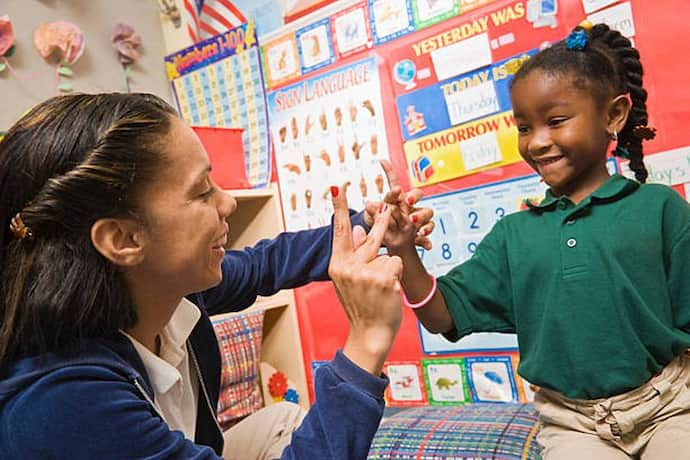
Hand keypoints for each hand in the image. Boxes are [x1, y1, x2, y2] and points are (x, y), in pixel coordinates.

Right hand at [328, 184, 402, 375]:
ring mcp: (366, 272)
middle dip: (383, 218)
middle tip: (389, 201)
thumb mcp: (350, 280)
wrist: (369, 334)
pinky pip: (396, 264)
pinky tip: (388, 292)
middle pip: (371, 235)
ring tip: (381, 286)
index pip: (340, 231)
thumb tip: (359, 227)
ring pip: (387, 253)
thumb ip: (354, 254)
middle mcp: (349, 267)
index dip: (340, 208)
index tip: (337, 187)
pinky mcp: (384, 278)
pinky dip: (396, 276)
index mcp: (338, 265)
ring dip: (389, 266)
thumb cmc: (361, 305)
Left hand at [364, 160, 434, 250]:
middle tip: (407, 200)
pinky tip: (424, 240)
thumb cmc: (385, 228)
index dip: (389, 172)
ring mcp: (417, 217)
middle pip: (416, 194)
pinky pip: (429, 229)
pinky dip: (427, 236)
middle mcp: (409, 206)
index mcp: (396, 200)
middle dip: (413, 195)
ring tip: (413, 220)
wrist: (394, 245)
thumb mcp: (375, 221)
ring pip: (427, 211)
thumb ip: (374, 213)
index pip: (393, 184)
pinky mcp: (422, 230)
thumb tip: (368, 204)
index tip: (381, 161)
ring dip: (421, 215)